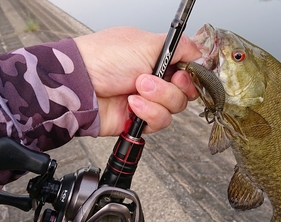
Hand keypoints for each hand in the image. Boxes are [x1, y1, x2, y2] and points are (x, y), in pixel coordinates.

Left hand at [73, 26, 200, 135]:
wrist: (80, 85)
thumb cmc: (103, 58)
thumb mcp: (147, 42)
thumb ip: (180, 46)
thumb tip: (200, 51)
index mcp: (157, 59)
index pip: (188, 70)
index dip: (190, 74)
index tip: (181, 73)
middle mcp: (154, 79)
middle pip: (185, 92)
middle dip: (170, 87)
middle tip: (151, 79)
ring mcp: (148, 101)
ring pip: (175, 108)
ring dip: (157, 98)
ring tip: (136, 89)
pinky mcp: (140, 120)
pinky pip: (160, 121)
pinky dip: (148, 112)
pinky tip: (132, 104)